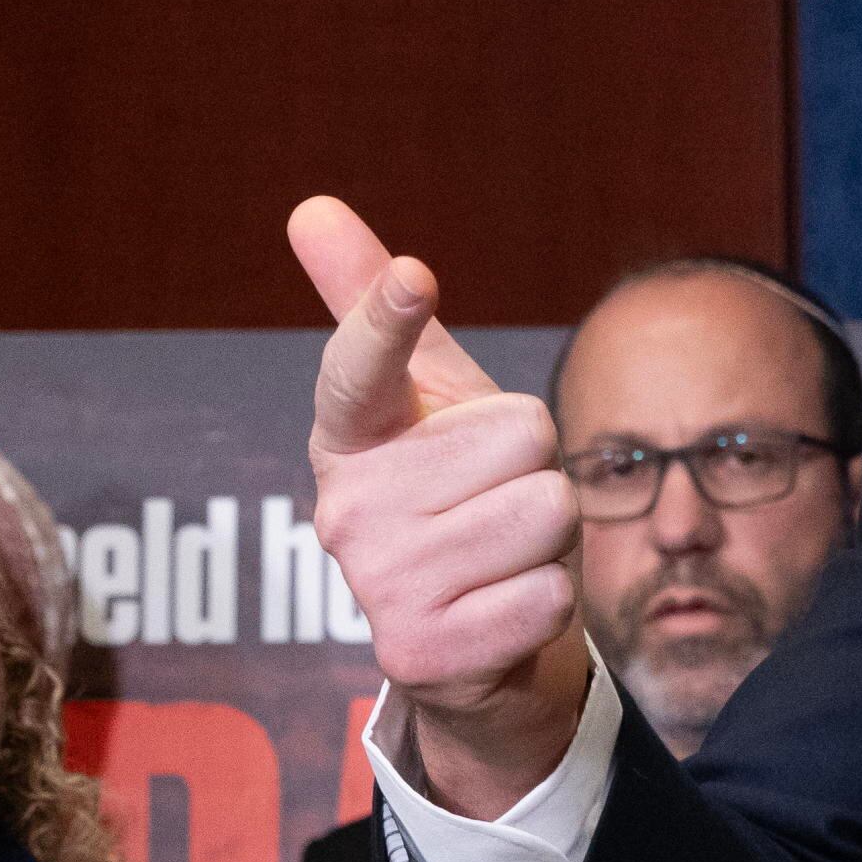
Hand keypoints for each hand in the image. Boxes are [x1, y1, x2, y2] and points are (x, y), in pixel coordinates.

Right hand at [292, 199, 590, 820]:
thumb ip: (373, 308)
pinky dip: (548, 601)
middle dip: (535, 467)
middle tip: (495, 505)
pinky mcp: (422, 655)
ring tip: (502, 557)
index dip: (386, 318)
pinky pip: (549, 592)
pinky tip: (503, 613)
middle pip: (523, 434)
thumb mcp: (425, 403)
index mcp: (348, 438)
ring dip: (550, 537)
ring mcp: (378, 587)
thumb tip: (311, 206)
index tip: (414, 274)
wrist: (476, 651)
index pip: (361, 367)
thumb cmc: (458, 500)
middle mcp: (345, 510)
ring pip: (547, 510)